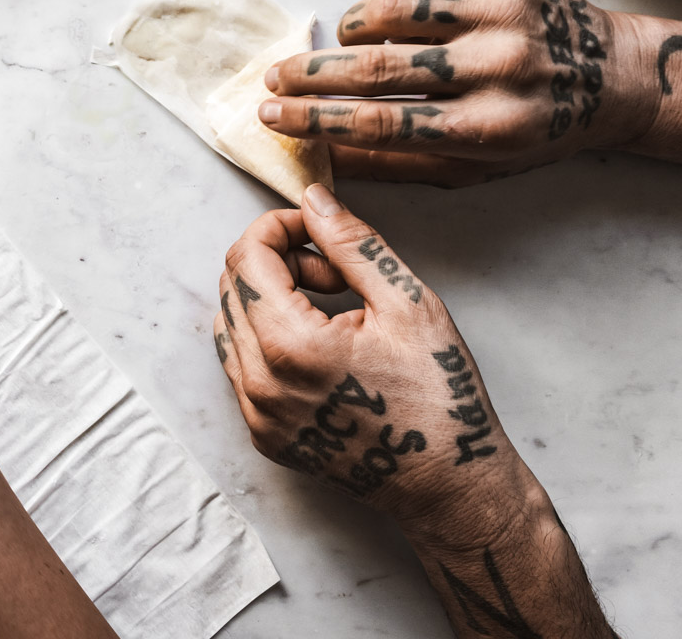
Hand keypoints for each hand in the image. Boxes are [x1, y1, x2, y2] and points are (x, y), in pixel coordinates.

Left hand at [212, 183, 536, 542]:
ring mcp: (257, 415)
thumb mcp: (407, 303)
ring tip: (332, 311)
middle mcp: (259, 384)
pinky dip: (269, 339)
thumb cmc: (439, 395)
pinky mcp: (264, 434)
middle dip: (278, 262)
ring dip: (271, 300)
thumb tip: (313, 198)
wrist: (449, 484)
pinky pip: (242, 366)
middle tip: (336, 276)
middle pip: (233, 286)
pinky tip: (323, 347)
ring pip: (232, 325)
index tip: (318, 230)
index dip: (279, 227)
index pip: (247, 256)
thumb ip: (351, 243)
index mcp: (289, 346)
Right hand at [257, 0, 658, 185]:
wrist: (615, 76)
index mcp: (489, 128)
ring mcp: (503, 16)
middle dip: (310, 75)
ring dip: (346, 34)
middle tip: (273, 79)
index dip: (314, 120)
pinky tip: (385, 26)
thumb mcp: (471, 167)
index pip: (379, 122)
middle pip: (376, 68)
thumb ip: (393, 164)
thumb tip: (318, 155)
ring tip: (332, 48)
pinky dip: (390, 10)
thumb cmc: (534, 131)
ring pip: (390, 15)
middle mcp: (498, 69)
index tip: (272, 117)